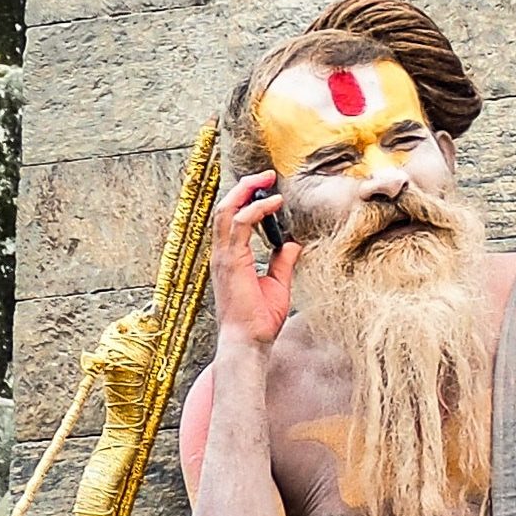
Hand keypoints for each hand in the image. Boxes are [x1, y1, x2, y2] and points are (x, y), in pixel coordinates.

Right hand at [211, 172, 299, 347]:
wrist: (250, 340)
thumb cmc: (260, 319)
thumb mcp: (278, 284)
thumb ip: (283, 261)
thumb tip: (293, 243)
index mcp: (231, 257)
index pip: (231, 219)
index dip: (245, 200)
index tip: (267, 189)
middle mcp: (223, 254)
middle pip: (224, 208)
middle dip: (243, 188)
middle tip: (265, 175)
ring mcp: (223, 257)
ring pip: (226, 211)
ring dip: (245, 191)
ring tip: (266, 180)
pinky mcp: (231, 261)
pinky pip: (239, 225)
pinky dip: (255, 209)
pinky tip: (273, 203)